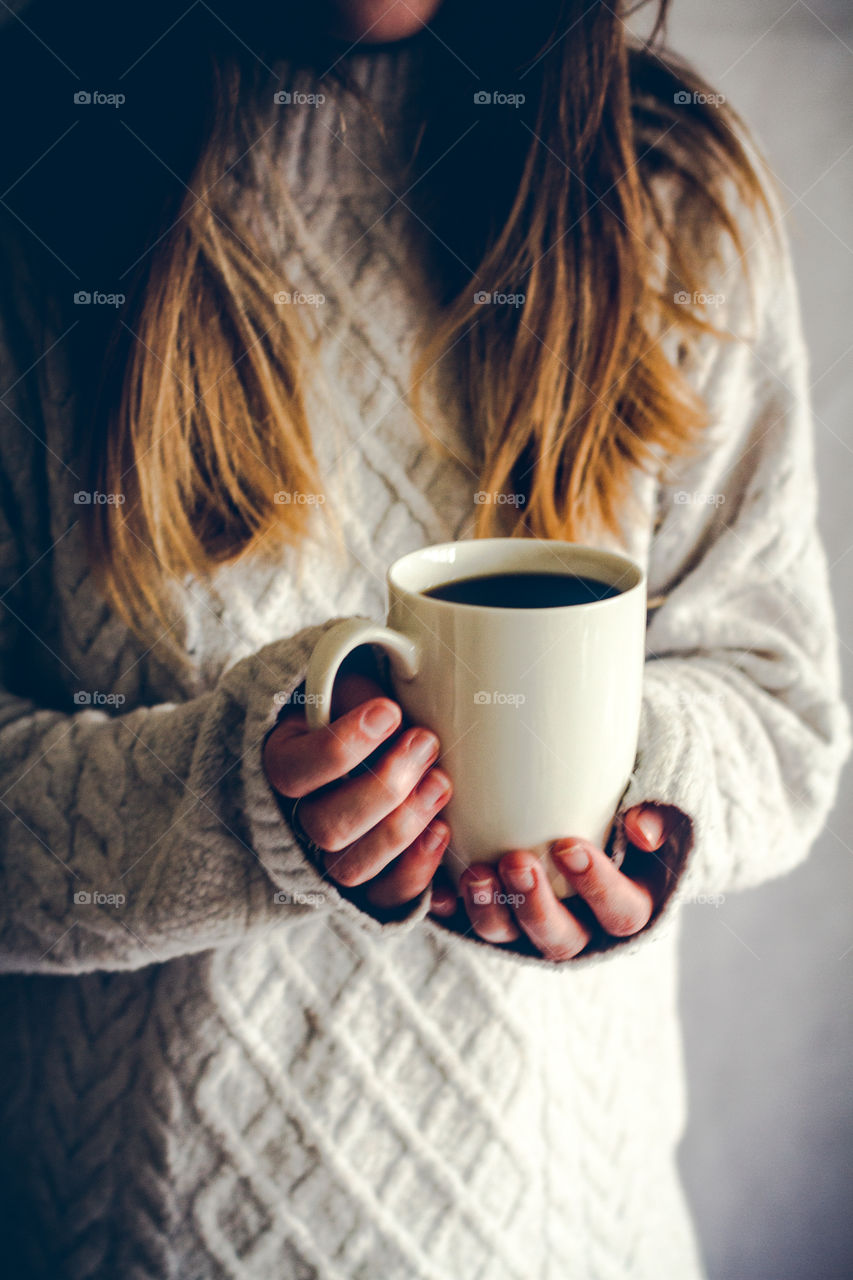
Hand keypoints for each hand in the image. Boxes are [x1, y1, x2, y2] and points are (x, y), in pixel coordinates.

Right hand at [263, 671, 452, 910]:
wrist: (367, 736)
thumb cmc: (357, 706)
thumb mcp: (346, 685)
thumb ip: (355, 690)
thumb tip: (391, 699)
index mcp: (280, 764)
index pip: (292, 770)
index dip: (341, 747)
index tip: (389, 710)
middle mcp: (296, 819)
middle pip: (326, 827)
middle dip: (385, 787)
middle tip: (425, 742)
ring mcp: (330, 855)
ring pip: (351, 867)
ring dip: (404, 826)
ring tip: (441, 781)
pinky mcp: (368, 881)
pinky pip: (383, 897)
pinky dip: (416, 870)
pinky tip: (442, 830)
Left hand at [429, 805, 680, 961]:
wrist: (580, 799)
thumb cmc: (624, 796)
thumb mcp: (655, 797)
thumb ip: (658, 808)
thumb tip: (641, 829)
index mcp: (628, 902)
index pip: (622, 912)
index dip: (597, 887)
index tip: (568, 847)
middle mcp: (580, 925)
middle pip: (561, 940)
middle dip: (536, 906)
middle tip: (516, 861)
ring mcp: (530, 924)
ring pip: (508, 937)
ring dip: (489, 910)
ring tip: (474, 873)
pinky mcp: (493, 913)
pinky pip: (464, 922)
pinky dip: (449, 907)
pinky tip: (436, 887)